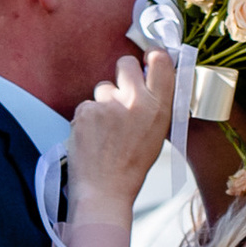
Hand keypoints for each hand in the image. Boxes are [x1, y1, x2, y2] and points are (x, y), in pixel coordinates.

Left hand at [66, 49, 173, 210]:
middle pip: (126, 63)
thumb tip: (147, 79)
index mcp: (158, 108)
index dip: (153, 56)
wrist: (104, 190)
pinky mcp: (85, 111)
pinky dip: (88, 118)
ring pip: (103, 87)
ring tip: (106, 130)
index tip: (149, 59)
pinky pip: (87, 104)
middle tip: (122, 93)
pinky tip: (93, 137)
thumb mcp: (156, 134)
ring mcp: (107, 104)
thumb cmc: (132, 167)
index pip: (161, 62)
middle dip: (123, 73)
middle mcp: (134, 101)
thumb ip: (154, 105)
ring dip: (104, 102)